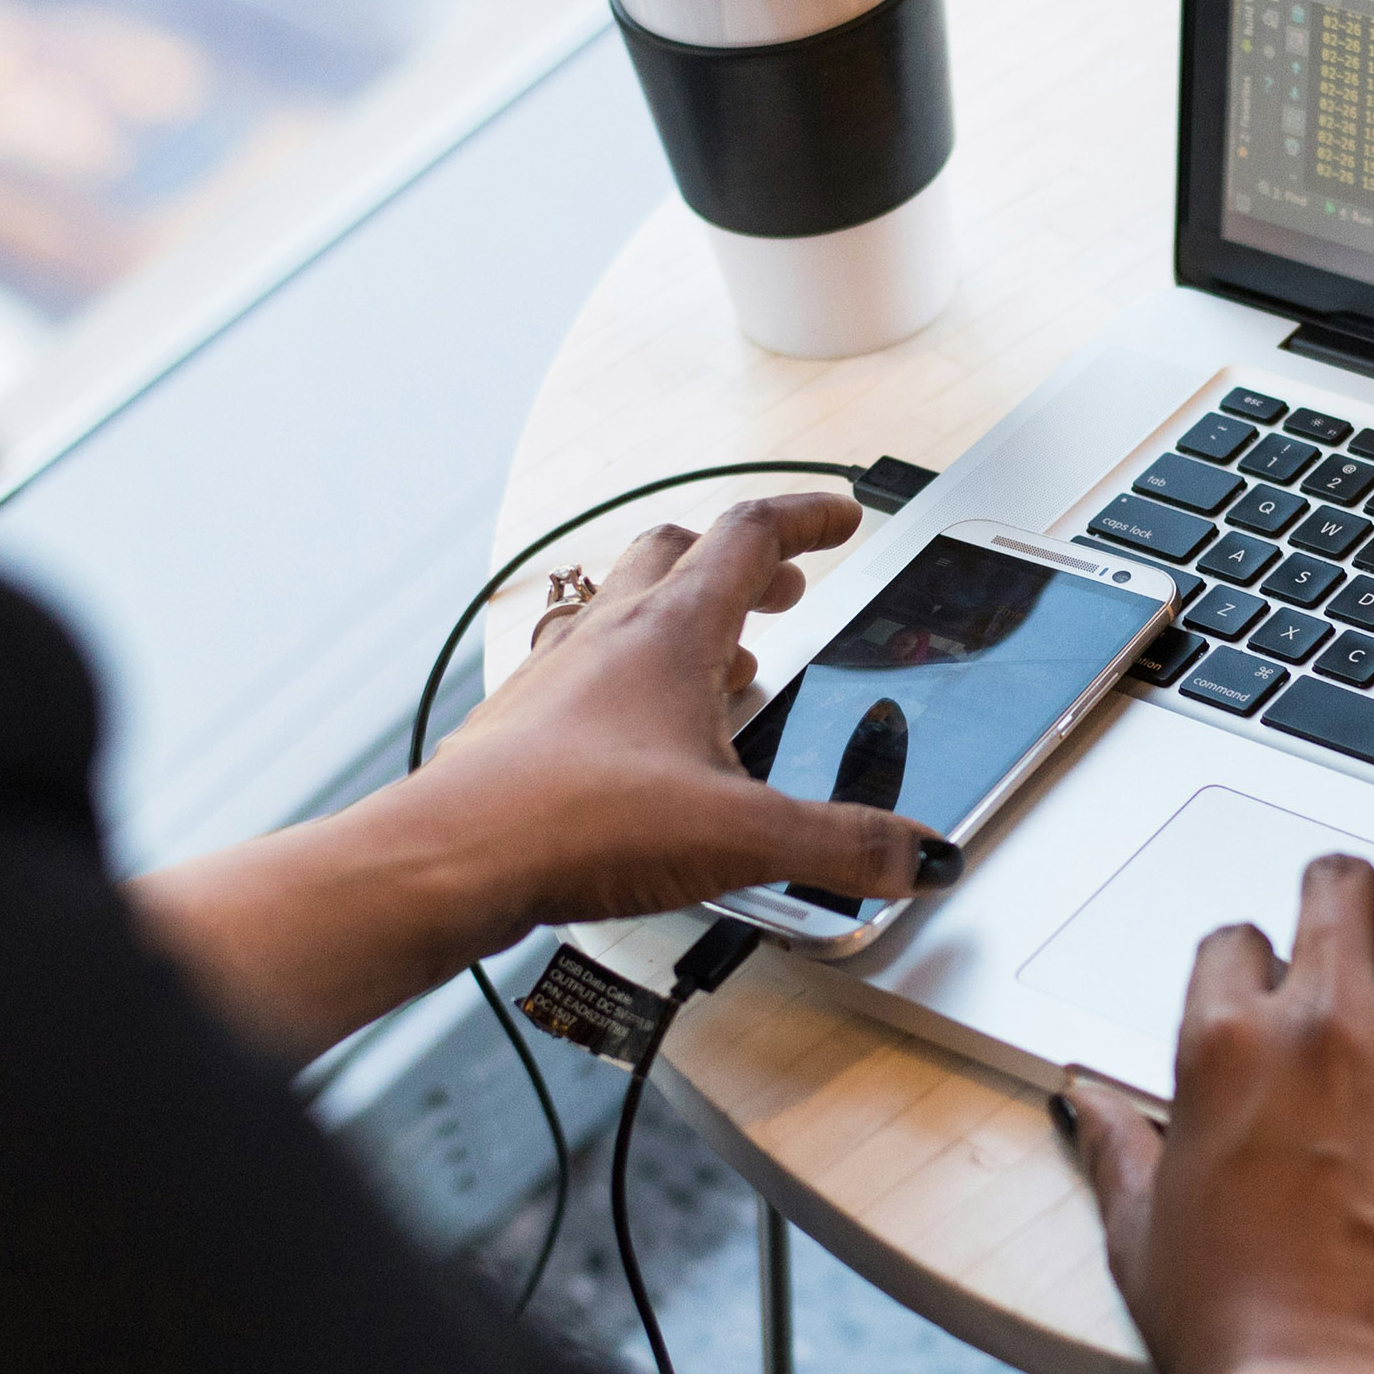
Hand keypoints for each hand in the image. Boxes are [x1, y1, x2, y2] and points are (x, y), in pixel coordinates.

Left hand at [421, 491, 949, 932]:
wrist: (452, 857)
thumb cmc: (578, 822)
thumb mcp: (742, 836)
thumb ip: (842, 846)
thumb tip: (920, 854)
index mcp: (672, 630)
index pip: (751, 535)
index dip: (806, 518)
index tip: (842, 516)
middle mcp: (610, 634)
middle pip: (679, 552)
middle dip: (741, 563)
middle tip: (783, 590)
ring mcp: (558, 673)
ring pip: (624, 604)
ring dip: (682, 616)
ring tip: (725, 666)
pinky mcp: (525, 722)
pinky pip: (584, 667)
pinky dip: (628, 676)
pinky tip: (644, 735)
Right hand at [1063, 845, 1373, 1373]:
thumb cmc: (1234, 1332)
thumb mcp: (1138, 1233)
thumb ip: (1115, 1146)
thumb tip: (1084, 1101)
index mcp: (1221, 1043)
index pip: (1234, 940)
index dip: (1248, 962)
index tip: (1264, 989)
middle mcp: (1320, 1023)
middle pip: (1334, 887)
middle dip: (1335, 890)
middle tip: (1348, 903)